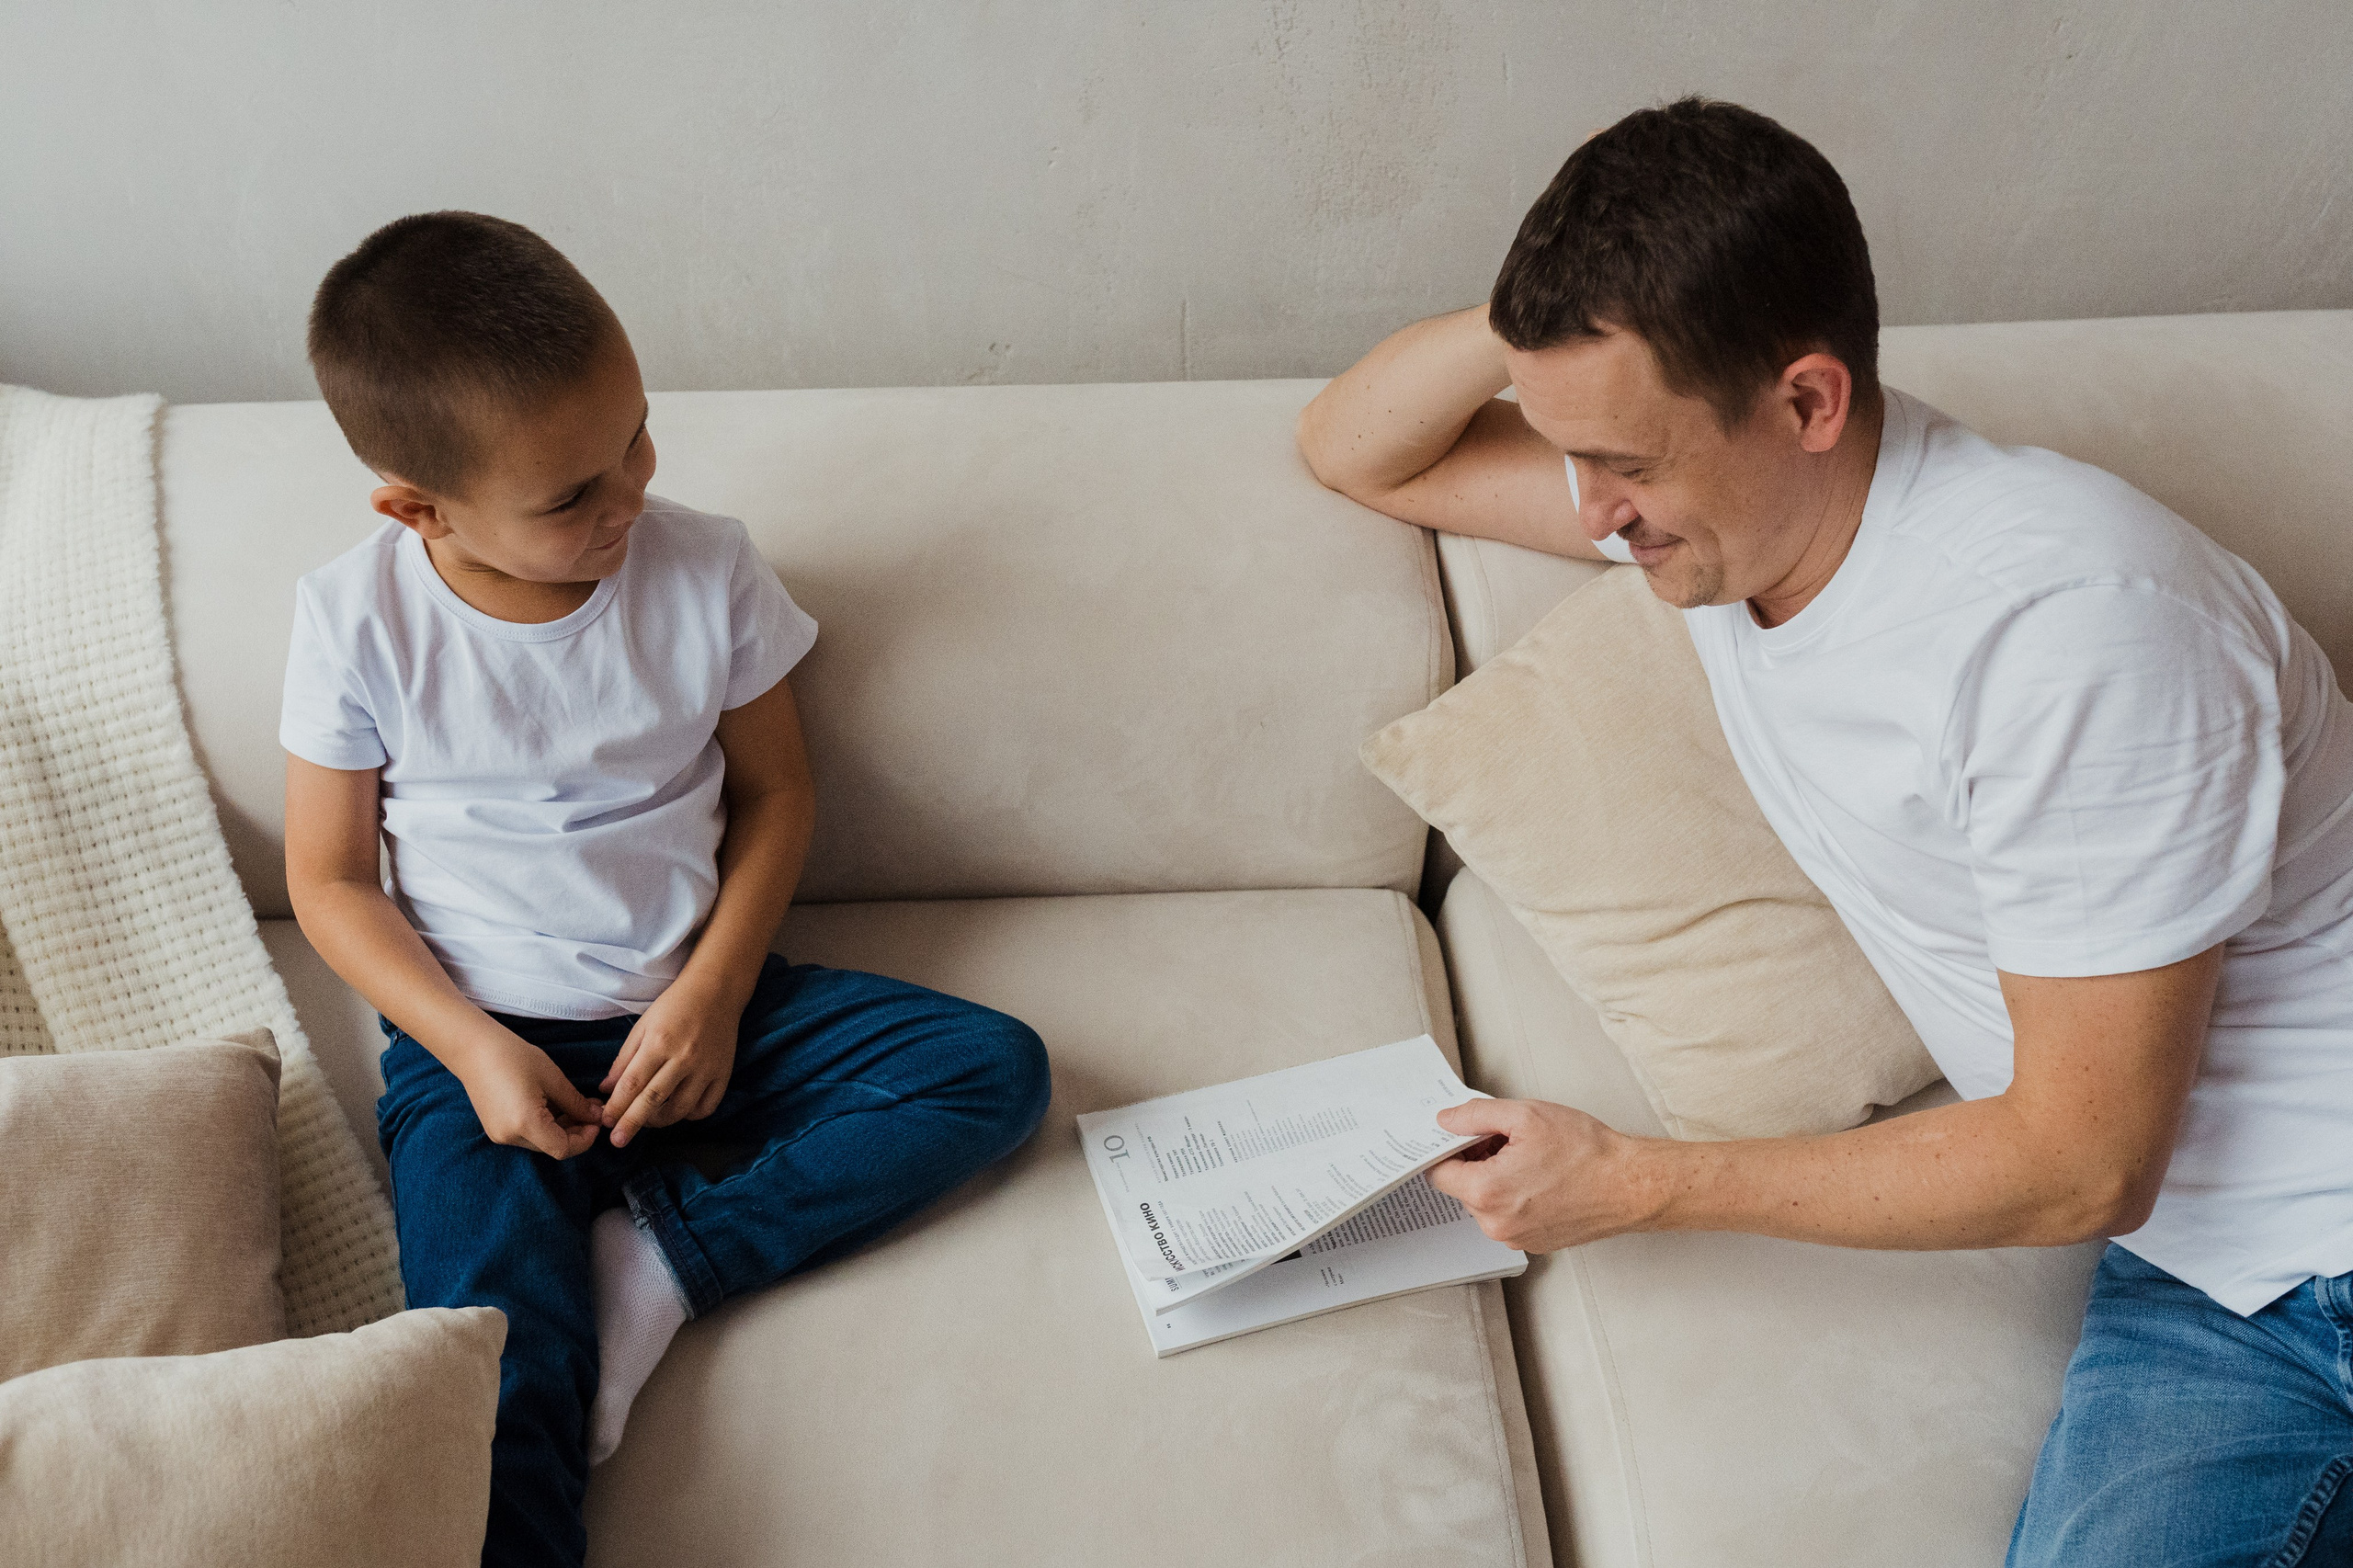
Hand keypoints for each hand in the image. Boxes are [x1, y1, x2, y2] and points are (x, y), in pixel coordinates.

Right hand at [457, 1029, 605, 1159]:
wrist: (473, 1048)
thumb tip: (596, 1117)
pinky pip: (526, 1134)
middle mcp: (510, 1136)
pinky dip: (544, 1125)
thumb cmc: (513, 1057)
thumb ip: (576, 1103)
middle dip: (576, 1131)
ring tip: (576, 1104)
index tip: (597, 1121)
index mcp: (525, 1124)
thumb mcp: (552, 1078)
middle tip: (591, 1109)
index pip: (563, 1149)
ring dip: (561, 1127)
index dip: (585, 1139)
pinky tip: (554, 1105)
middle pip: (552, 1146)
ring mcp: (499, 1135)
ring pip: (540, 1141)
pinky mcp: (495, 1128)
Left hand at [599, 977, 739, 1147]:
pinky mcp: (723, 1074)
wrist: (716, 991)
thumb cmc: (675, 1006)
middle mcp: (683, 1058)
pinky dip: (690, 1116)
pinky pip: (706, 1107)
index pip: (632, 1083)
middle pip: (653, 1100)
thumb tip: (607, 1090)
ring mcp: (706, 1068)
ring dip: (660, 1121)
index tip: (605, 1122)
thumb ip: (624, 1059)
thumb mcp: (642, 1026)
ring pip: (680, 1109)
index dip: (617, 1106)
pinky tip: (678, 1111)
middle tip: (617, 1141)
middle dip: (632, 1123)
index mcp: (659, 1042)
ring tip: (647, 1121)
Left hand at [1426, 1097, 1658, 1251]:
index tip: (1462, 1136)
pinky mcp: (1534, 1243)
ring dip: (1497, 1179)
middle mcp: (1496, 1224)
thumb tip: (1447, 1120)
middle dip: (1477, 1161)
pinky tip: (1542, 1179)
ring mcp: (1515, 1238)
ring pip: (1486, 1203)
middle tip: (1508, 1141)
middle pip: (1462, 1187)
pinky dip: (1516, 1197)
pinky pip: (1508, 1217)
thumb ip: (1477, 1116)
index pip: (1438, 1172)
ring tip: (1532, 1160)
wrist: (1631, 1185)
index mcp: (1487, 1192)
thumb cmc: (1588, 1153)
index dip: (1449, 1148)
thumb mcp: (1526, 1116)